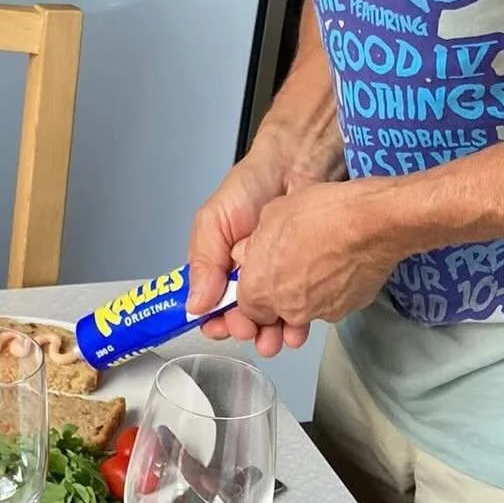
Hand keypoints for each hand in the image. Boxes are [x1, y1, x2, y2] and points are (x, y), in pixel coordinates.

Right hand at [188, 138, 331, 358]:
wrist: (300, 165)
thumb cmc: (254, 184)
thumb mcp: (214, 219)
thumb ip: (203, 261)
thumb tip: (194, 303)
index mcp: (222, 265)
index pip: (213, 304)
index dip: (215, 320)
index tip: (219, 327)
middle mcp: (250, 275)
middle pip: (245, 317)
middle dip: (246, 329)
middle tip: (248, 330)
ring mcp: (280, 277)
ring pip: (275, 318)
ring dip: (272, 333)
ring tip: (274, 337)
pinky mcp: (308, 276)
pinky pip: (304, 306)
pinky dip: (301, 321)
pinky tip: (299, 325)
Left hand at [234, 182, 394, 331]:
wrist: (370, 222)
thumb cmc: (318, 214)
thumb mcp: (270, 216)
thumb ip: (255, 245)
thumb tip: (252, 254)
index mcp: (261, 289)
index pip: (247, 308)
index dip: (255, 292)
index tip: (262, 277)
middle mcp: (289, 309)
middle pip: (277, 313)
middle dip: (280, 295)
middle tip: (292, 266)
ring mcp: (321, 313)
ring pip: (306, 309)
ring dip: (308, 293)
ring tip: (320, 261)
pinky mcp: (349, 309)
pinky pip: (334, 302)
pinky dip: (334, 289)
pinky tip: (341, 264)